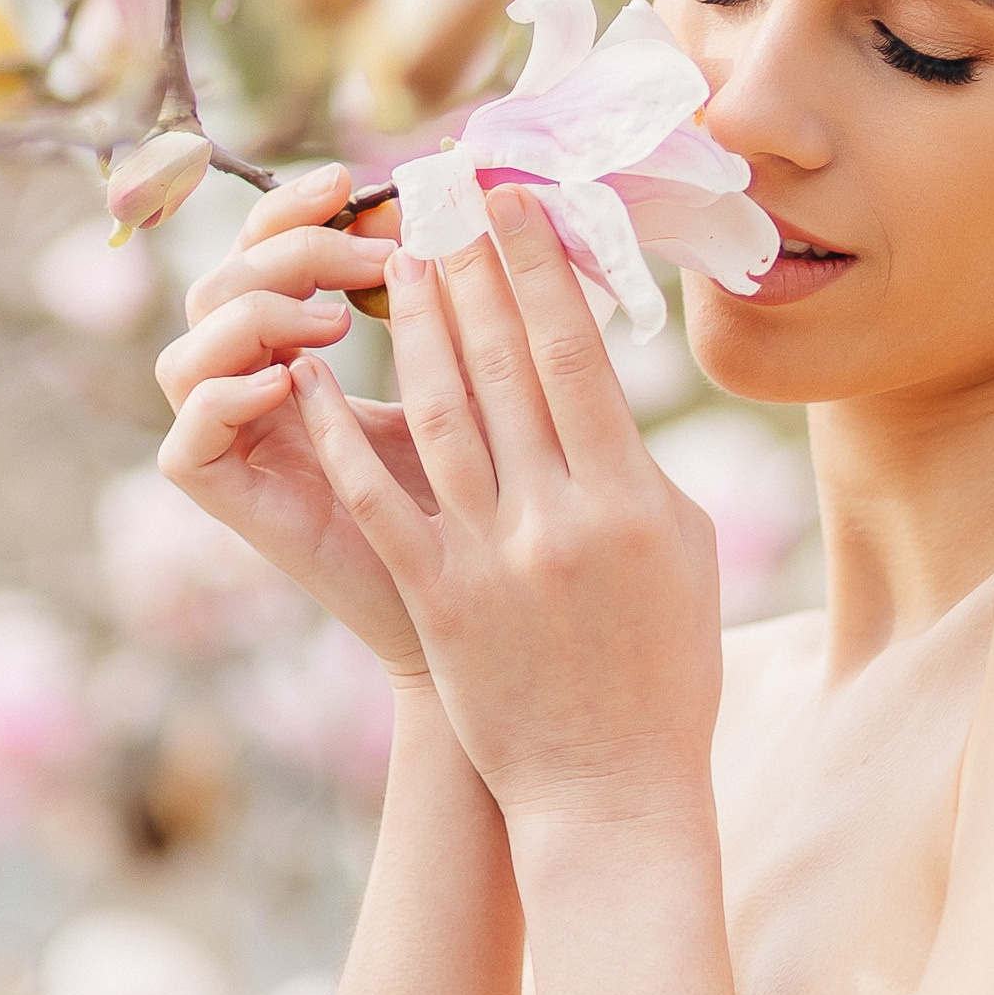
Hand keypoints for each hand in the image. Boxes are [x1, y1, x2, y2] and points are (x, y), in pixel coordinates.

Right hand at [156, 165, 434, 681]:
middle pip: (216, 288)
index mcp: (293, 344)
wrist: (477, 601)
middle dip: (288, 252)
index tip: (350, 179)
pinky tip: (286, 381)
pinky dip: (223, 398)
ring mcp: (230, 446)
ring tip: (331, 325)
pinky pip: (183, 440)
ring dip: (252, 318)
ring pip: (182, 354)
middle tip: (374, 254)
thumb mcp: (463, 372)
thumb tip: (472, 194)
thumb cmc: (479, 482)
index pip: (259, 252)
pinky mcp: (225, 505)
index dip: (291, 207)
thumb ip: (445, 298)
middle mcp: (247, 387)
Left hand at [287, 186, 723, 826]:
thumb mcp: (680, 551)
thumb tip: (596, 387)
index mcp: (629, 497)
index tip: (513, 205)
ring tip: (391, 259)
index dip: (541, 271)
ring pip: (441, 413)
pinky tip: (313, 374)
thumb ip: (635, 465)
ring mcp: (493, 558)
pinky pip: (380, 497)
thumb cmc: (662, 670)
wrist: (613, 792)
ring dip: (413, 326)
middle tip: (443, 201)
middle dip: (472, 272)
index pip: (576, 357)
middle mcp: (561, 517)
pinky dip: (341, 431)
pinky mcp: (438, 599)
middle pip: (505, 366)